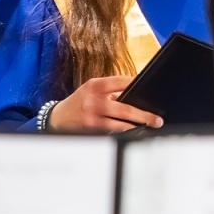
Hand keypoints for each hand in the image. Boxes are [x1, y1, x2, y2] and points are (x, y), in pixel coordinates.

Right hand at [47, 75, 163, 132]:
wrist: (57, 118)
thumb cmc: (79, 102)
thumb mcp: (91, 90)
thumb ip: (111, 91)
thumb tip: (135, 96)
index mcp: (96, 85)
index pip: (122, 82)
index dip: (138, 86)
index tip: (151, 90)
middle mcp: (94, 99)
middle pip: (126, 107)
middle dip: (144, 115)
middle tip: (157, 120)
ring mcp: (93, 115)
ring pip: (121, 122)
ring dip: (137, 125)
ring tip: (149, 126)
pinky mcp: (92, 128)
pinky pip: (113, 130)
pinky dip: (125, 131)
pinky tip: (134, 132)